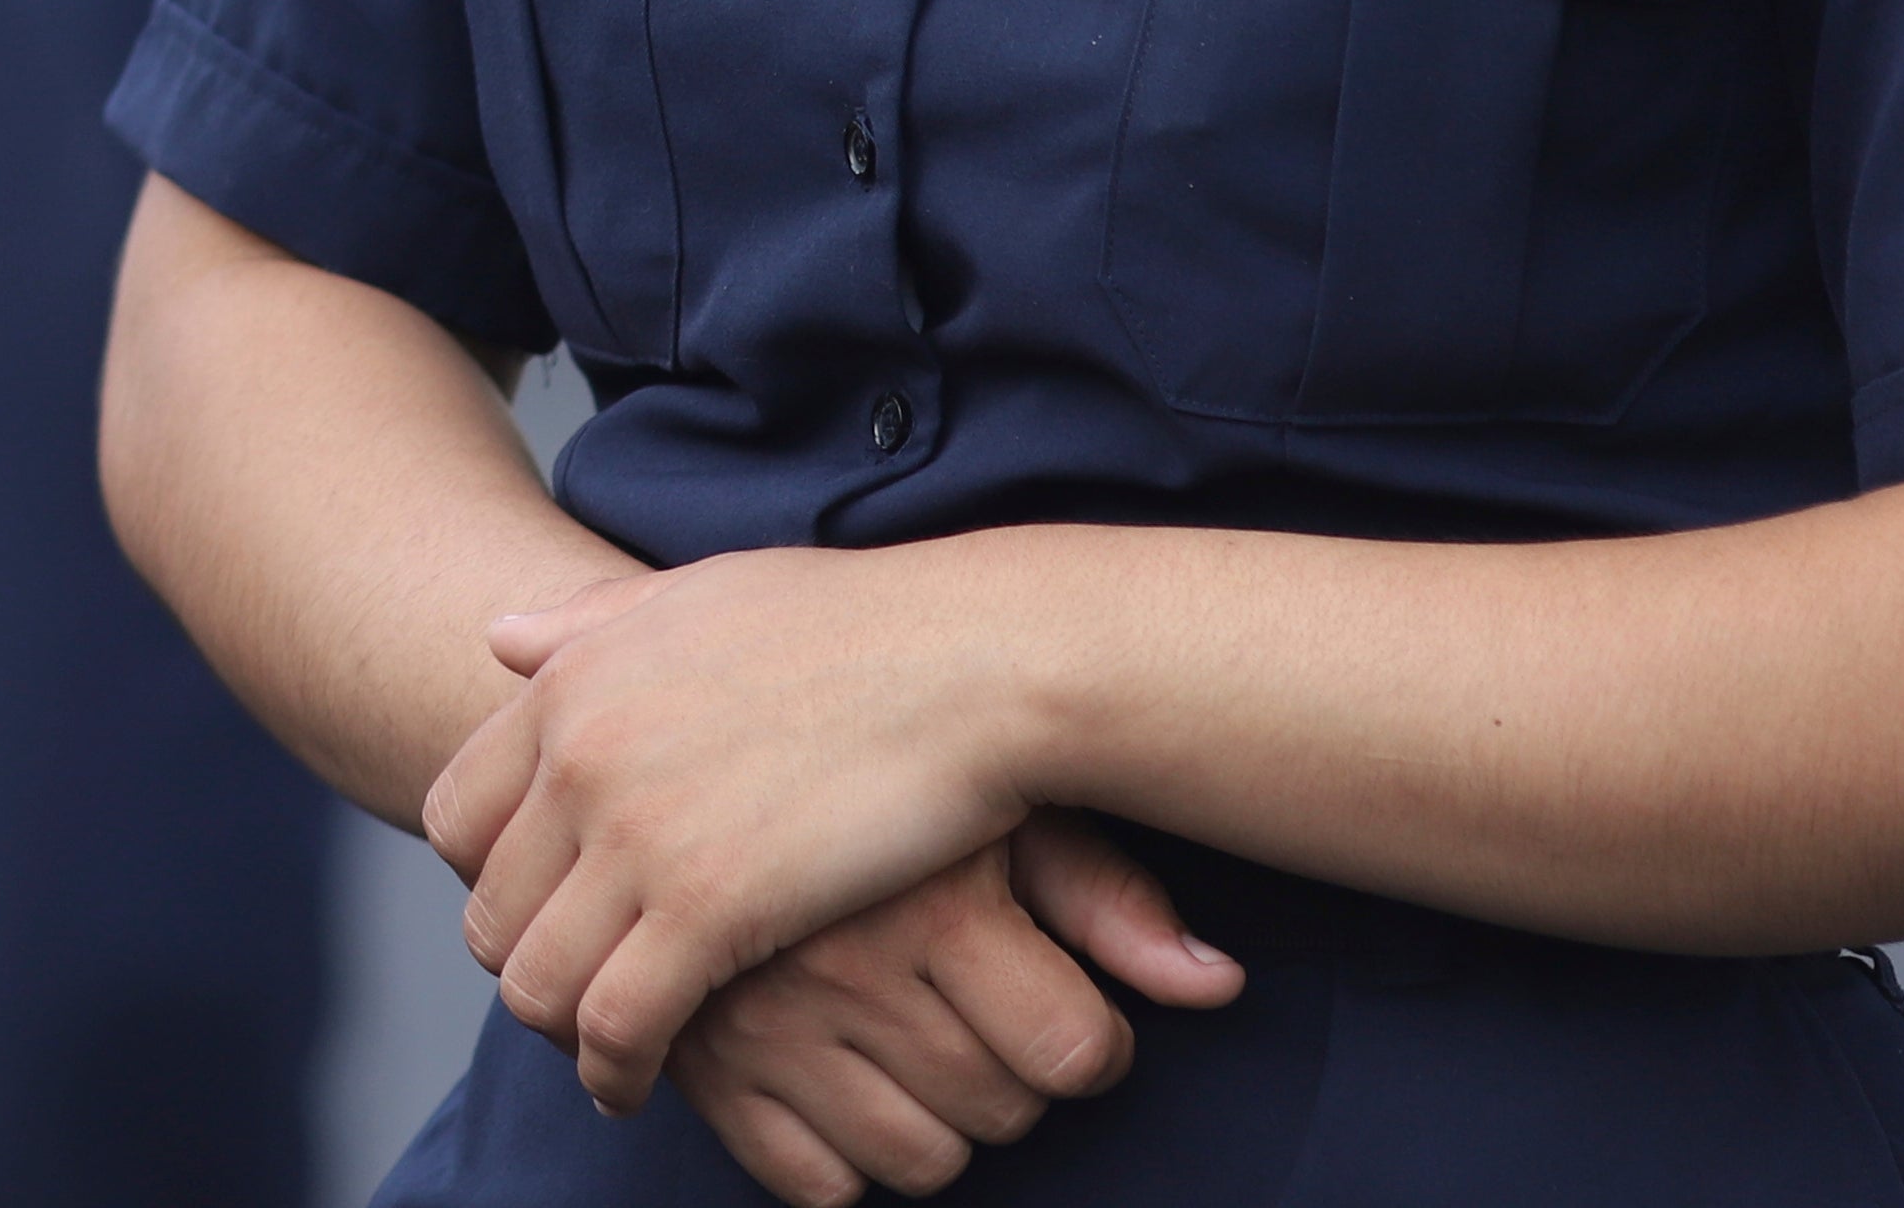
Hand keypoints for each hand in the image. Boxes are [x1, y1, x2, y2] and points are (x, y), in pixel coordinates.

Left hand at [429, 545, 1044, 1110]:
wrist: (967, 659)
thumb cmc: (855, 626)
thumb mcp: (696, 595)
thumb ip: (591, 622)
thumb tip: (495, 639)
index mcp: (570, 684)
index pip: (456, 814)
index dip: (481, 879)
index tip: (529, 912)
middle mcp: (578, 755)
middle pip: (489, 907)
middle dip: (521, 964)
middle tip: (568, 998)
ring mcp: (637, 833)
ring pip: (537, 979)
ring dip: (559, 1031)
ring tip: (599, 1056)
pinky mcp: (708, 907)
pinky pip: (617, 1021)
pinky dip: (614, 1068)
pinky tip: (636, 1084)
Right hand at [665, 814, 1241, 1202]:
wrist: (684, 740)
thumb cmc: (868, 768)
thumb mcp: (991, 804)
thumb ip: (1104, 895)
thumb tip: (1219, 985)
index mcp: (924, 900)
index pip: (1071, 1054)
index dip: (1091, 1045)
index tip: (1062, 1010)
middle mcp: (842, 967)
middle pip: (1002, 1112)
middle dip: (1013, 1080)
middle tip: (976, 1013)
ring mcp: (764, 1025)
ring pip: (917, 1162)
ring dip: (936, 1126)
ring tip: (912, 1046)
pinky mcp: (703, 1067)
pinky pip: (812, 1185)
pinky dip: (840, 1156)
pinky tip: (841, 1079)